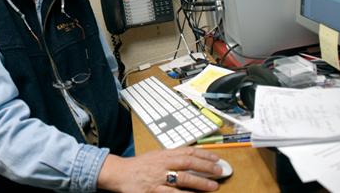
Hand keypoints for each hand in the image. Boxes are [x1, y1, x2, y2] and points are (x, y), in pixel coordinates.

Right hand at [97, 147, 222, 191]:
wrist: (120, 173)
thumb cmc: (138, 166)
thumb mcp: (156, 156)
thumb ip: (171, 157)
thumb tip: (190, 157)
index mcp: (164, 154)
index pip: (187, 151)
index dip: (204, 155)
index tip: (216, 158)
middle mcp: (162, 164)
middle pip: (188, 163)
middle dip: (206, 167)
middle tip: (219, 171)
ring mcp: (158, 178)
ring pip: (182, 178)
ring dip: (199, 182)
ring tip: (213, 186)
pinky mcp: (152, 190)